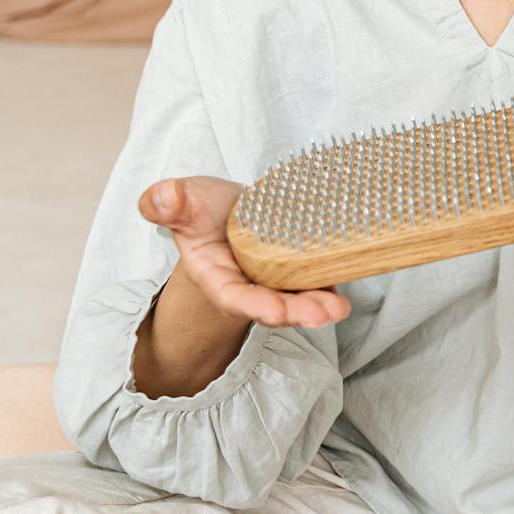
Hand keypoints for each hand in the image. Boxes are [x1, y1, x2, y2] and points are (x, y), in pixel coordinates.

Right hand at [138, 176, 351, 328]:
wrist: (235, 210)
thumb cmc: (206, 210)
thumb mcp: (187, 202)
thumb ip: (171, 203)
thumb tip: (162, 197)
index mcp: (218, 276)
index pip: (234, 296)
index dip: (254, 305)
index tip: (274, 311)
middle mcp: (252, 284)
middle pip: (274, 304)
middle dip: (295, 312)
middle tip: (320, 316)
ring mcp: (282, 279)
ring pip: (301, 296)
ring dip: (321, 305)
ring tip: (339, 309)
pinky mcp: (306, 268)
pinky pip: (322, 278)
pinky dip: (336, 284)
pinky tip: (351, 287)